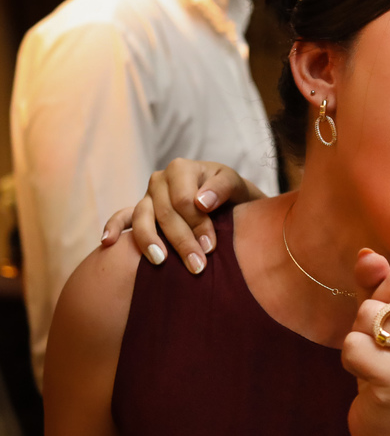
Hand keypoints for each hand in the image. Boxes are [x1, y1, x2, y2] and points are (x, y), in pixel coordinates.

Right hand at [98, 159, 261, 273]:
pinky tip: (108, 242)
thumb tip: (202, 202)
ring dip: (150, 242)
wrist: (227, 199)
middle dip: (181, 241)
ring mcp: (147, 196)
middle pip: (165, 213)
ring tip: (160, 262)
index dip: (196, 224)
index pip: (183, 200)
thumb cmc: (230, 192)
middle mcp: (160, 180)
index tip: (210, 247)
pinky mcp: (141, 210)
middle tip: (196, 266)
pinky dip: (114, 227)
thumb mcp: (234, 184)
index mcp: (181, 168)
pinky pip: (123, 217)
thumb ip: (221, 188)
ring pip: (143, 218)